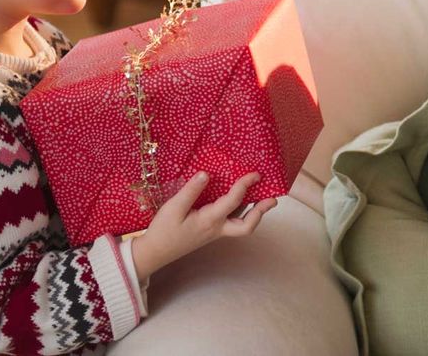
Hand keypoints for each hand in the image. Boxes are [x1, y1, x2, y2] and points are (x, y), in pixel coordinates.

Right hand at [130, 172, 277, 282]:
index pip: (233, 201)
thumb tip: (206, 174)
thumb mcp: (173, 208)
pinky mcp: (210, 232)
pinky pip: (231, 222)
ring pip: (241, 225)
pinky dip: (241, 212)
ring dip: (254, 212)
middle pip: (247, 226)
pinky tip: (240, 201)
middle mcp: (217, 228)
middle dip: (261, 212)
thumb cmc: (163, 231)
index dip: (245, 185)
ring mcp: (215, 232)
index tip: (255, 174)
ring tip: (264, 197)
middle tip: (273, 198)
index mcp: (209, 221)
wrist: (154, 253)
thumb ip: (190, 191)